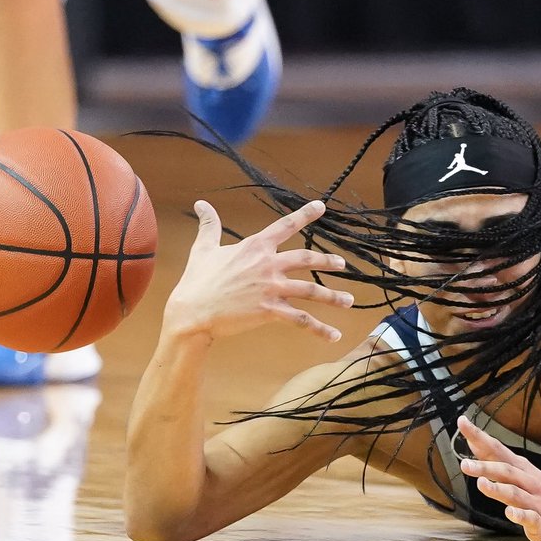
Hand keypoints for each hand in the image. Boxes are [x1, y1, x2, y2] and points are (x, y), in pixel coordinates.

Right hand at [163, 199, 352, 342]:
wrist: (192, 313)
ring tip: (349, 301)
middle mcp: (268, 265)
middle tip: (342, 264)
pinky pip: (301, 320)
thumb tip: (201, 204)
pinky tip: (334, 336)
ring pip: (311, 291)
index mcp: (254, 247)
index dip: (305, 215)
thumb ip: (209, 225)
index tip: (322, 206)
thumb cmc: (196, 281)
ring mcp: (271, 288)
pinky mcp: (270, 311)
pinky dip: (320, 328)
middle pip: (307, 259)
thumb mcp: (203, 249)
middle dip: (327, 261)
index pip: (285, 225)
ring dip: (333, 296)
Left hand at [457, 416, 540, 540]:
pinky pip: (531, 518)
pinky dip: (520, 515)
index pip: (497, 450)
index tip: (462, 423)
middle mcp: (528, 483)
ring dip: (498, 489)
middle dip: (485, 467)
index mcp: (521, 470)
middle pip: (506, 472)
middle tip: (465, 464)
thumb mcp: (521, 474)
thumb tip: (473, 444)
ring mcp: (536, 503)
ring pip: (516, 494)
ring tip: (482, 484)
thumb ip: (496, 462)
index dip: (479, 438)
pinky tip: (510, 513)